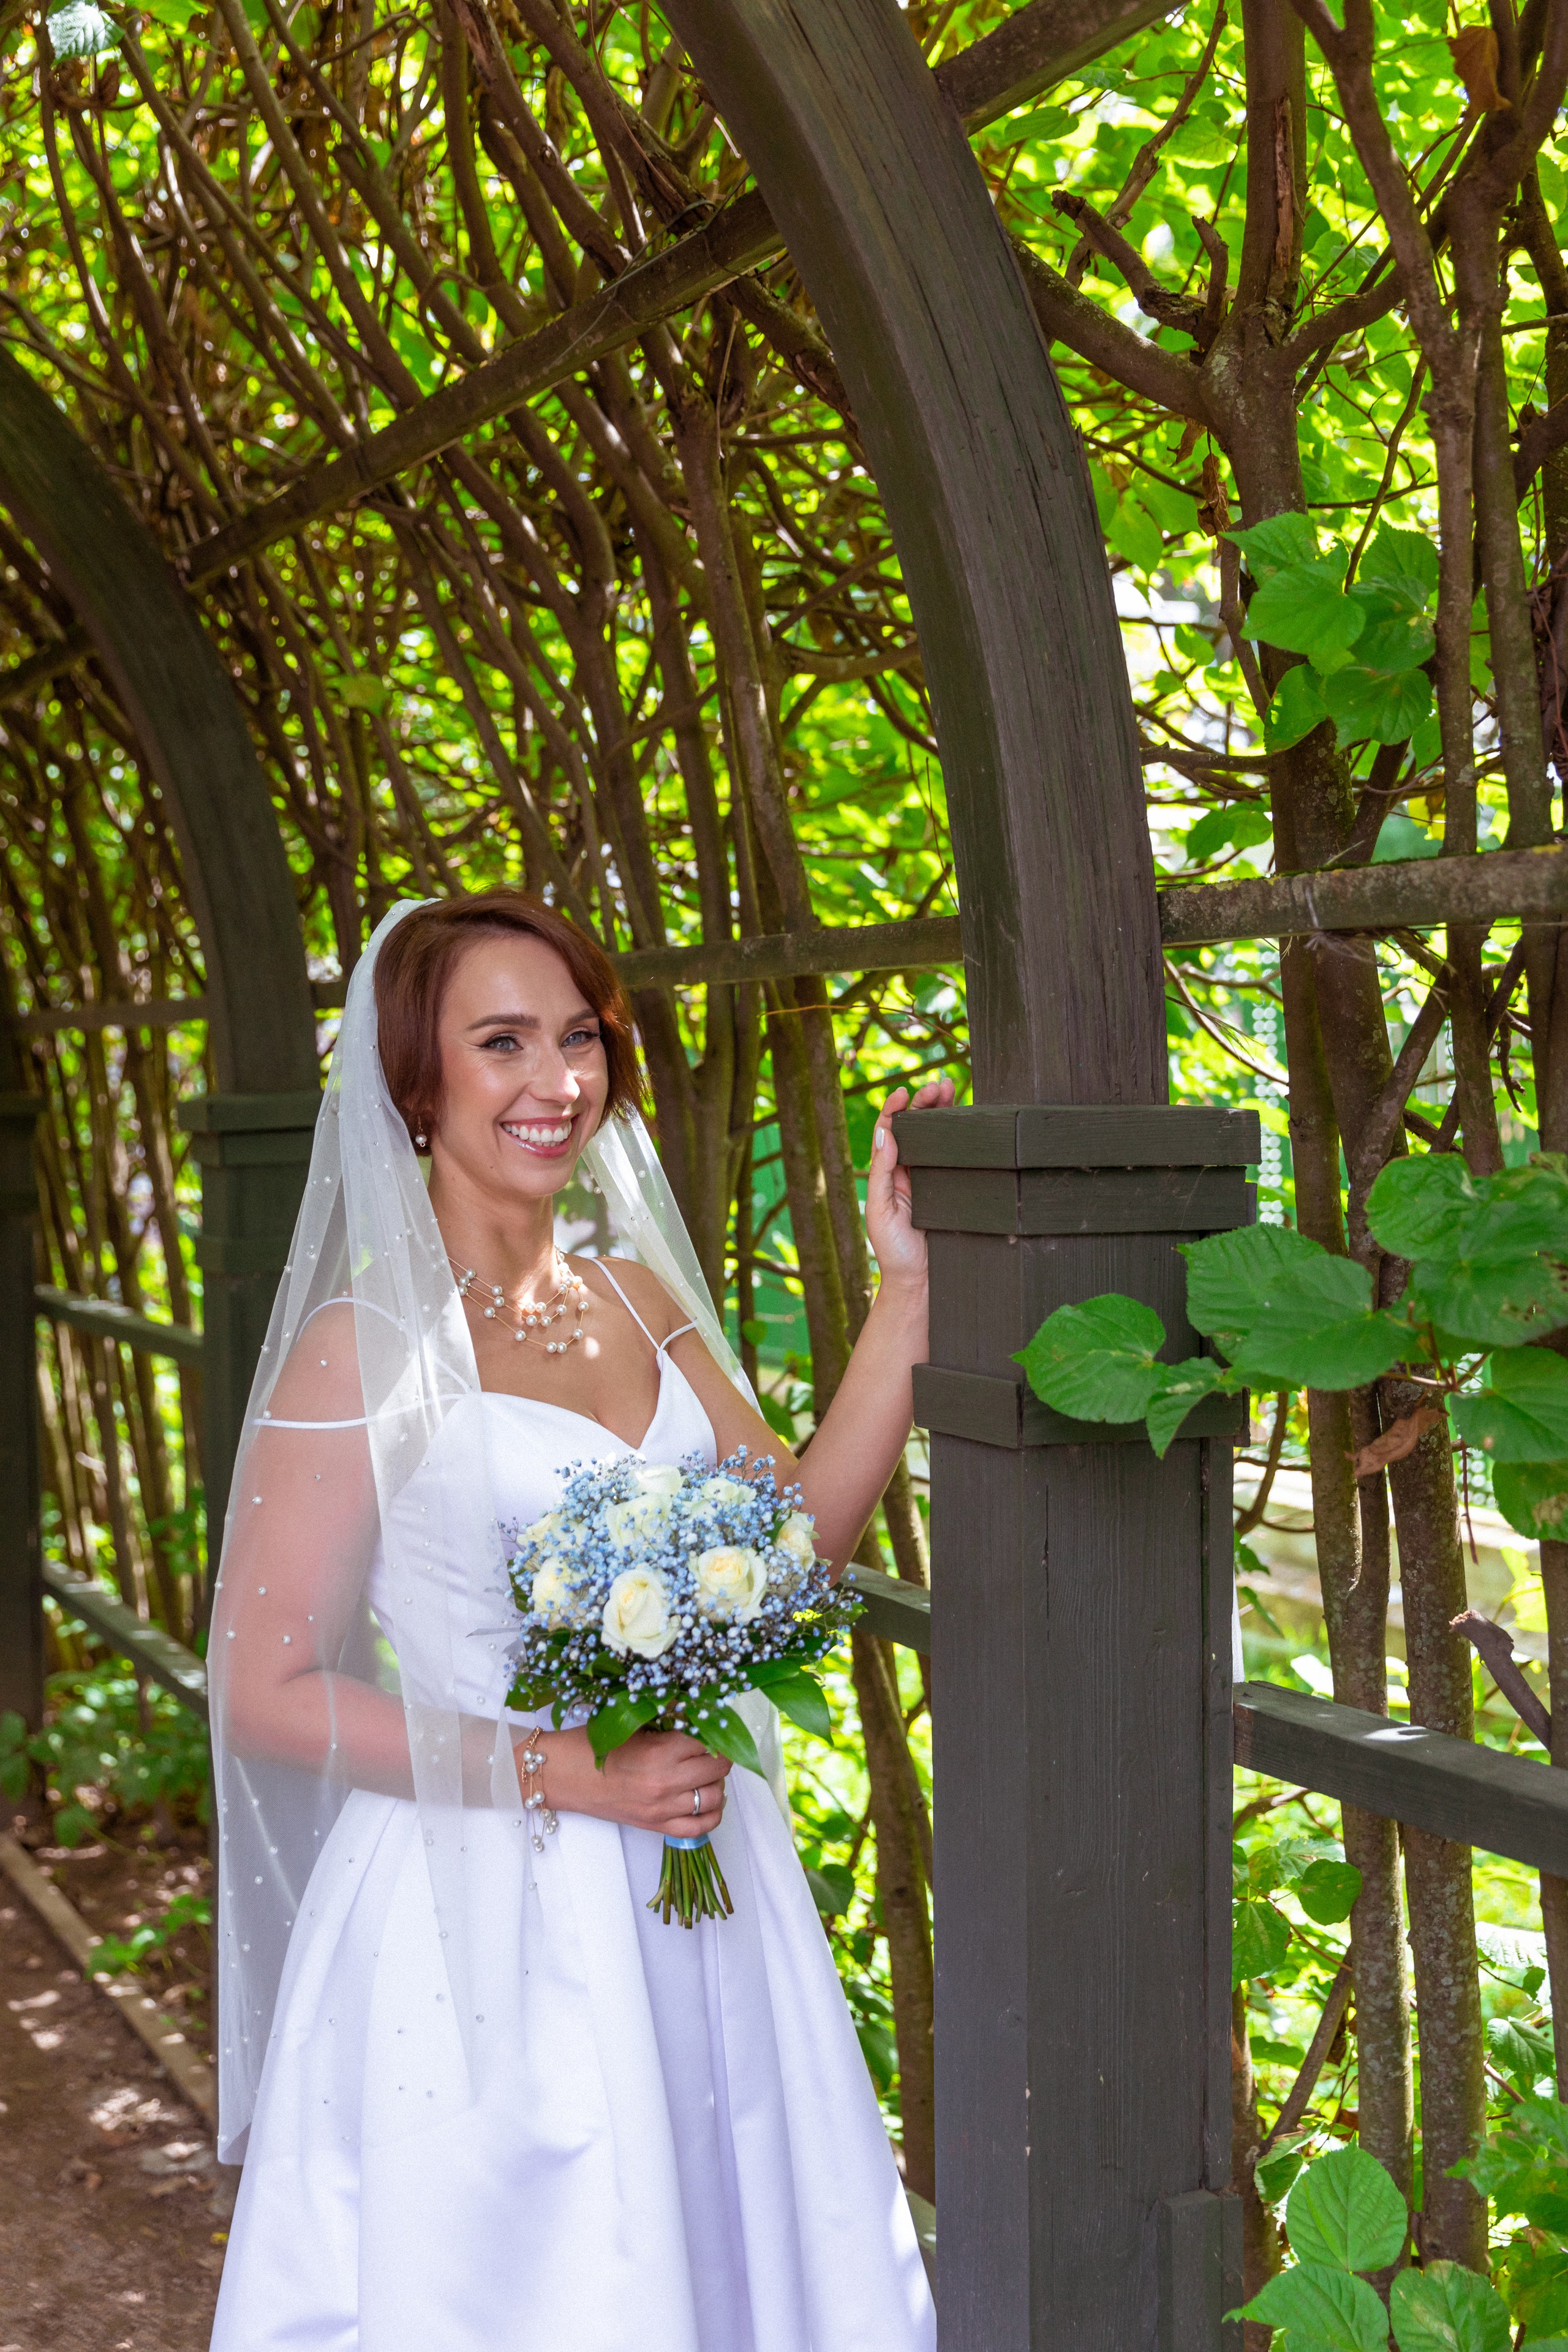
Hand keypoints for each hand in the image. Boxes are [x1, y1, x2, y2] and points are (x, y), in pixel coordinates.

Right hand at [538, 1725, 731, 1836]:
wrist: (563, 1775)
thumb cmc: (591, 1745)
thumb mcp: (631, 1724)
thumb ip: (667, 1720)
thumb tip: (698, 1711)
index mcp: (660, 1753)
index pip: (708, 1742)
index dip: (713, 1731)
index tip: (710, 1727)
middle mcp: (666, 1783)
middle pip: (717, 1769)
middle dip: (719, 1755)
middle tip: (710, 1747)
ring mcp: (663, 1809)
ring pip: (714, 1798)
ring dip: (716, 1783)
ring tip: (706, 1773)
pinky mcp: (656, 1826)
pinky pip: (700, 1828)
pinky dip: (711, 1814)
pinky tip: (707, 1800)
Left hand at [864, 1075, 956, 1292]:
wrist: (922, 1283)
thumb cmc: (895, 1252)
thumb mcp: (880, 1211)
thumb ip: (881, 1173)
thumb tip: (885, 1133)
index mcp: (888, 1175)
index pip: (890, 1132)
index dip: (896, 1109)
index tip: (905, 1091)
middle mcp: (909, 1173)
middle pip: (916, 1129)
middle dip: (926, 1103)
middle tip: (940, 1086)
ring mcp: (931, 1181)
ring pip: (937, 1139)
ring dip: (944, 1113)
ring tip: (952, 1090)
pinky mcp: (952, 1190)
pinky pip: (955, 1159)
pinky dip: (961, 1138)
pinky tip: (969, 1122)